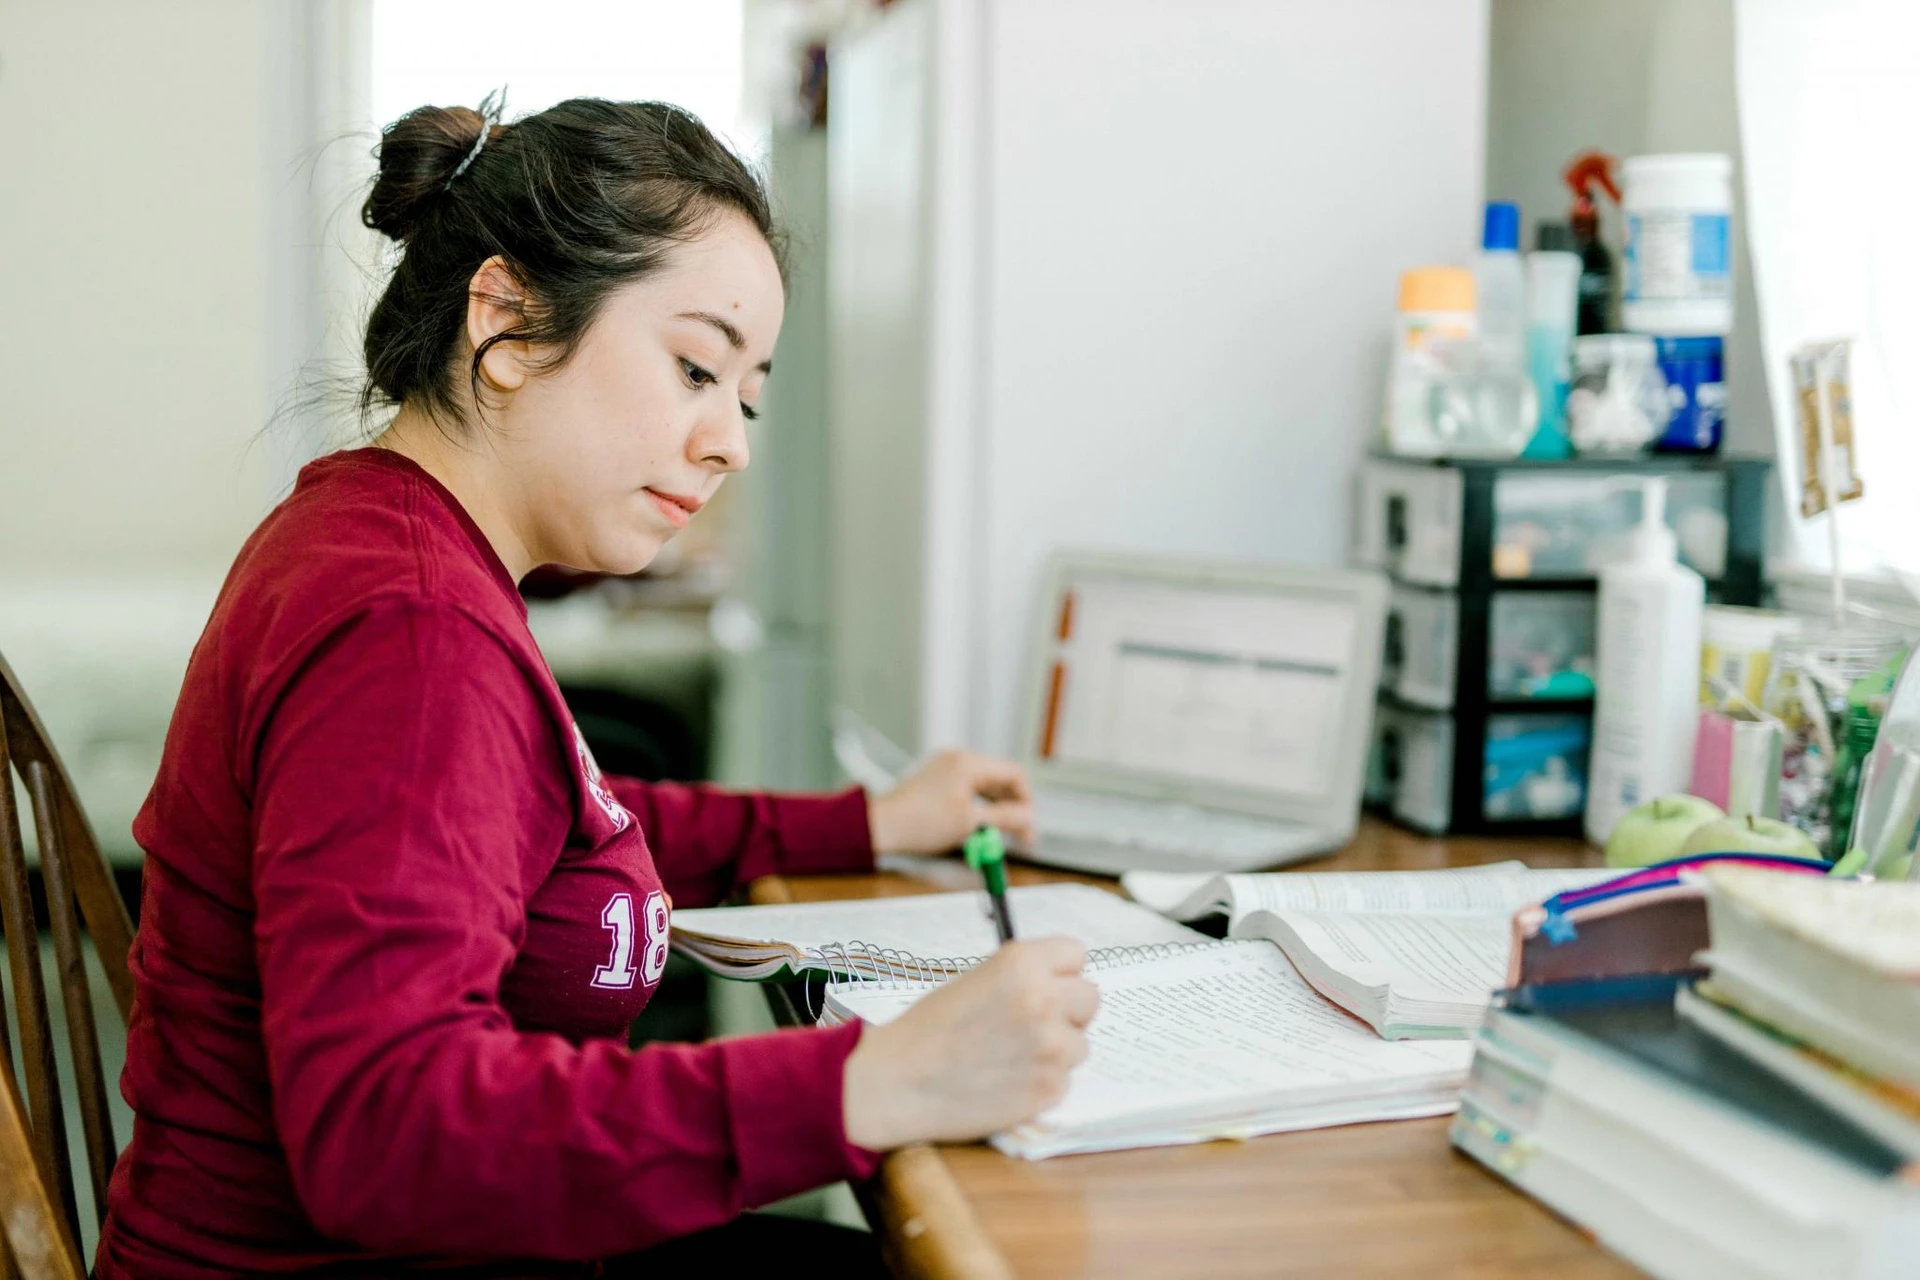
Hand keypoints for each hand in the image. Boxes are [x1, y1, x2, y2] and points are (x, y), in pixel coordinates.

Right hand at [841, 937, 1098, 1148]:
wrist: (899, 1081)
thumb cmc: (928, 1029)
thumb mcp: (975, 980)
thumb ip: (1022, 976)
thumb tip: (1060, 981)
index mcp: (1022, 963)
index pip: (1076, 954)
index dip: (1059, 972)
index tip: (1046, 985)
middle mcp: (1044, 999)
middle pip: (1089, 997)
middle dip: (1066, 1011)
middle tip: (1032, 1025)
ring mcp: (1051, 1046)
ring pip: (1080, 1043)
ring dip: (1055, 1051)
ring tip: (1010, 1057)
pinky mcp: (1051, 1088)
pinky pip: (1065, 1079)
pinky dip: (1042, 1082)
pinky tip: (1007, 1082)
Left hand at [867, 749, 1034, 854]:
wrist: (880, 826)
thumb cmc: (919, 823)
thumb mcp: (970, 824)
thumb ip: (1005, 818)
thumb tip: (1029, 818)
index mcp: (968, 763)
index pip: (1014, 775)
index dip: (1026, 801)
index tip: (1028, 825)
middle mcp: (958, 760)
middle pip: (1000, 780)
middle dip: (1012, 808)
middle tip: (1020, 837)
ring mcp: (945, 768)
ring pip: (984, 787)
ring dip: (995, 810)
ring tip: (998, 836)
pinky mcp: (935, 780)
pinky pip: (967, 791)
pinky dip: (977, 808)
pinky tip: (978, 827)